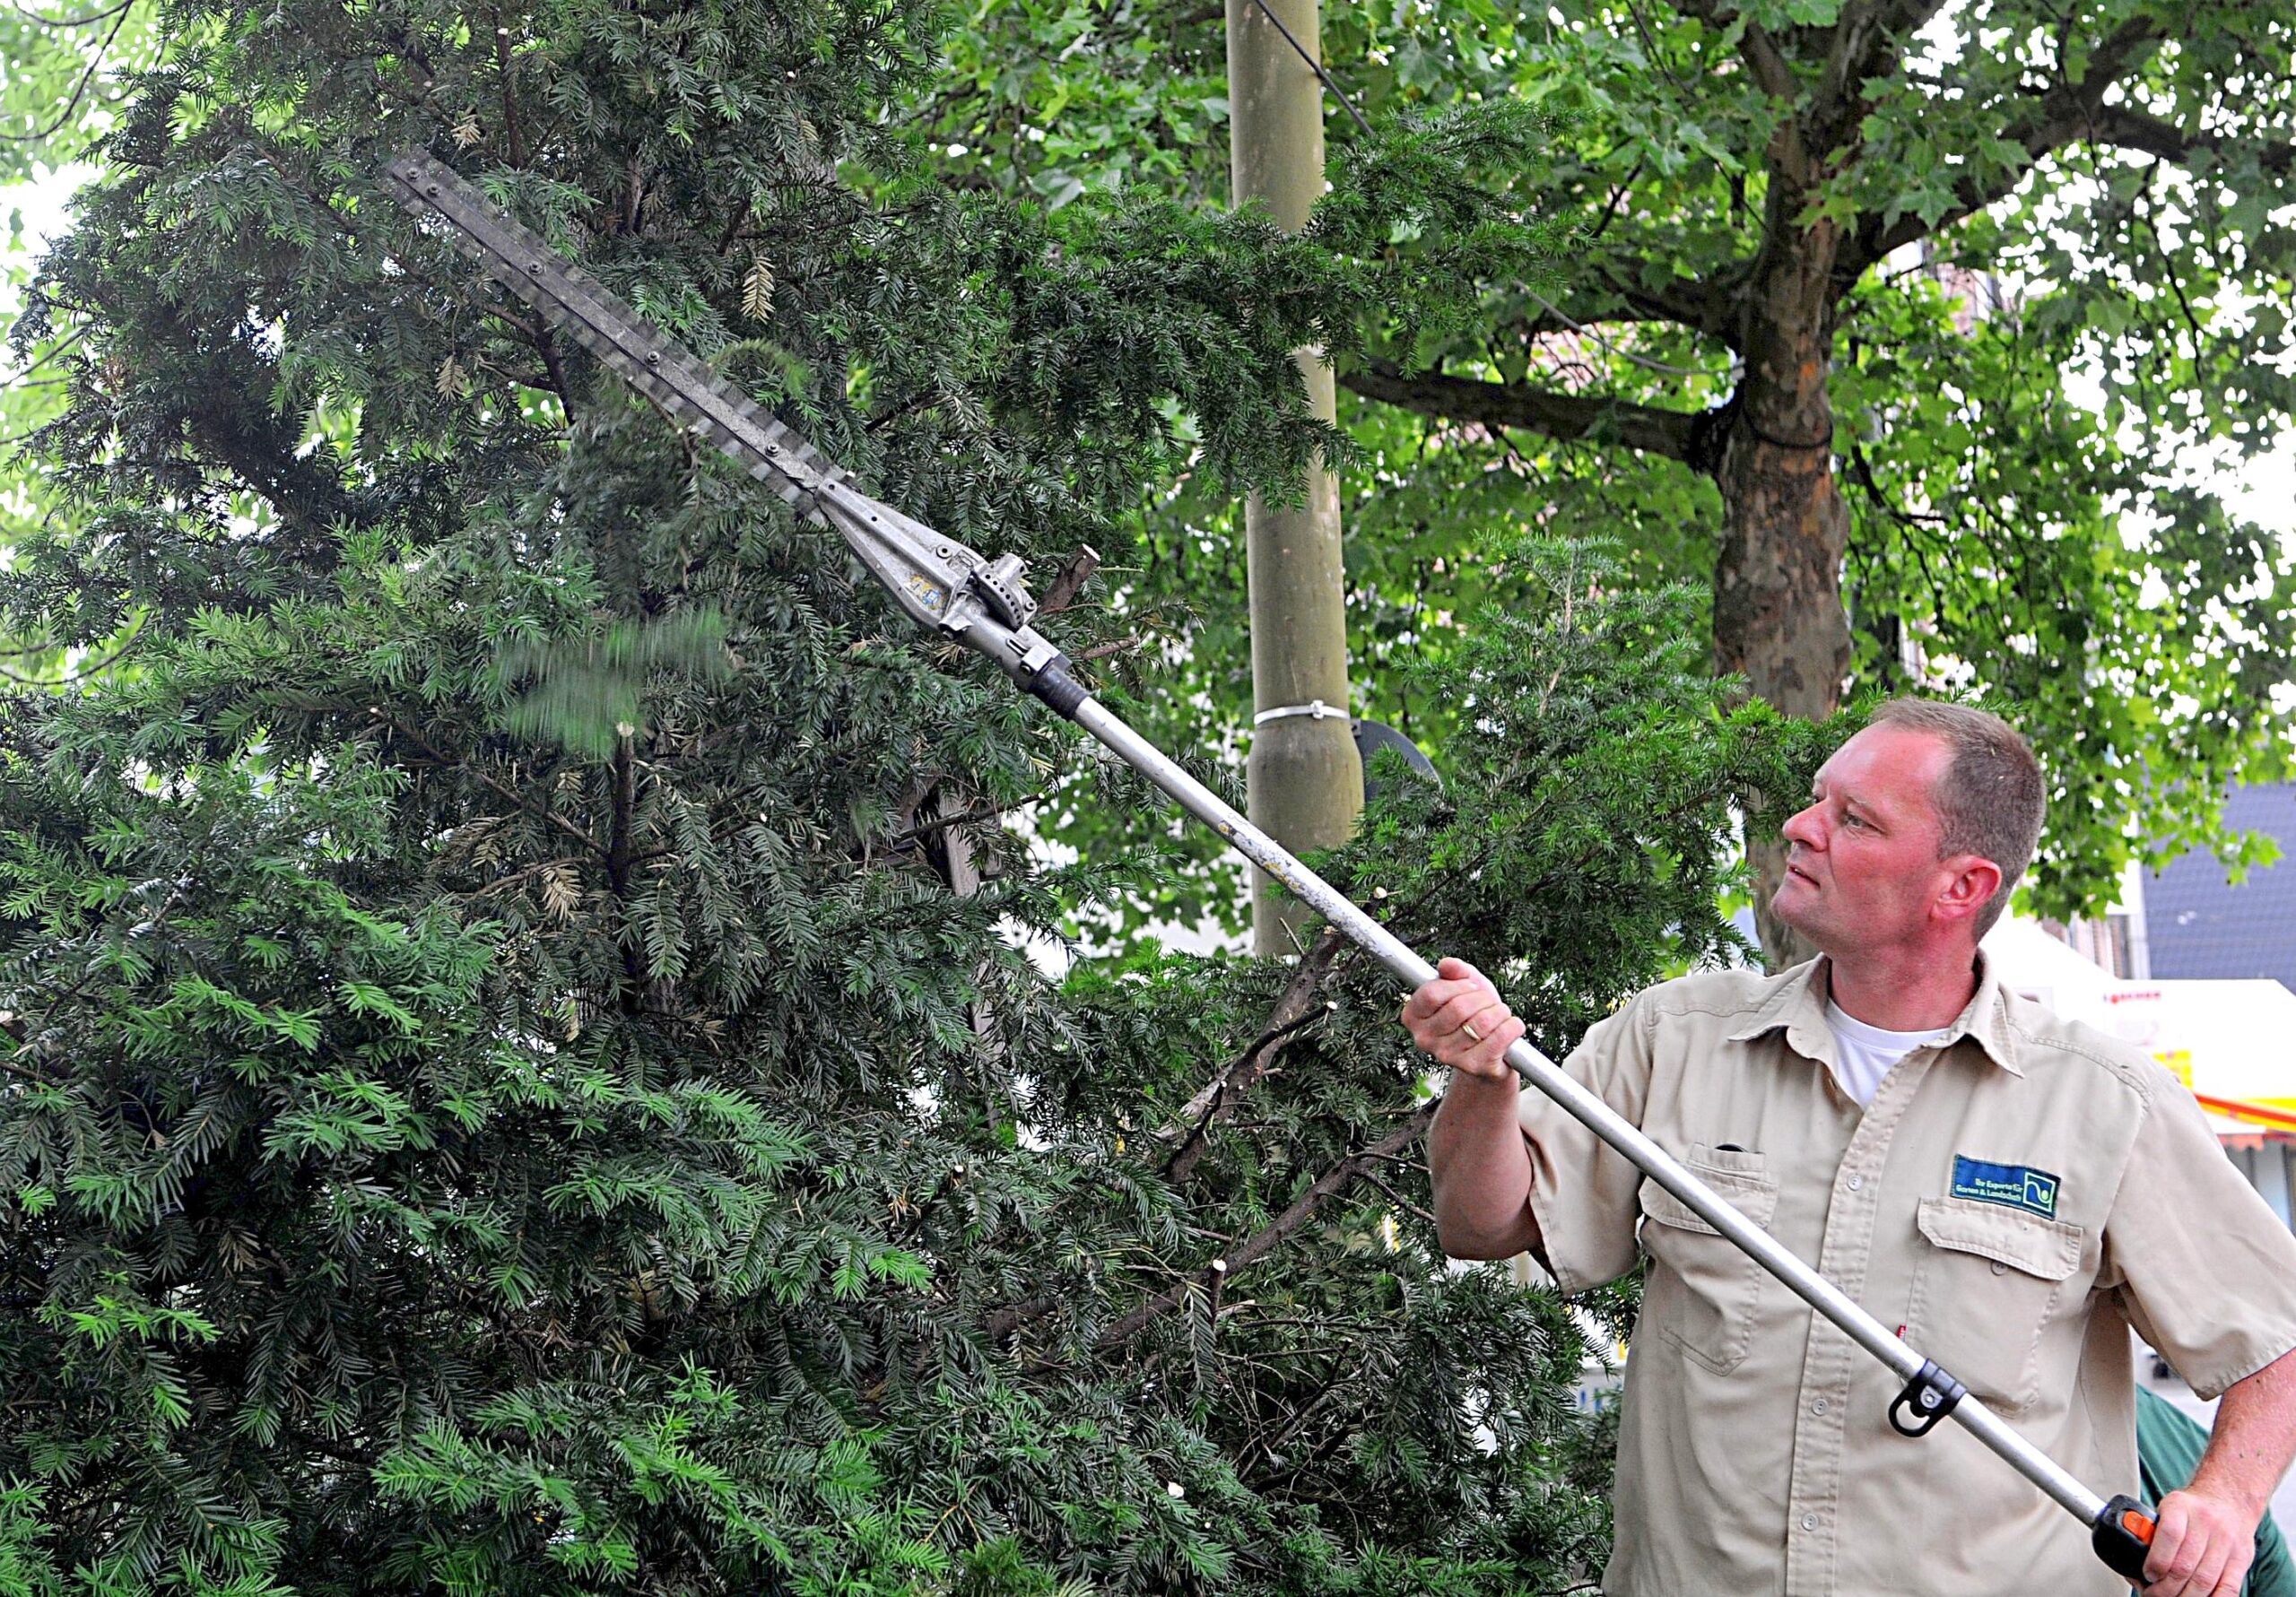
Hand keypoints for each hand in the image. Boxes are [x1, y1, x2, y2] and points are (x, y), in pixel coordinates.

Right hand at [1401, 957, 1524, 1082]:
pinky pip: (1500, 1037)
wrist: (1491, 1052)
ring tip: (1499, 1016)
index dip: (1457, 985)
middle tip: (1488, 1003)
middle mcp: (1424, 1039)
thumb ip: (1455, 971)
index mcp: (1414, 1016)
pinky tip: (1511, 1027)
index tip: (1470, 986)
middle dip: (1482, 998)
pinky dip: (1513, 1026)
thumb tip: (1448, 964)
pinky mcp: (1474, 1067)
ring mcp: (1447, 1056)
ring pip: (1482, 1021)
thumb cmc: (1474, 1013)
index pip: (1432, 994)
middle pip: (1458, 1007)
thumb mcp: (1464, 986)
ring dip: (1500, 1012)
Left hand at [2142, 1486, 2257, 1596]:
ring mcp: (2226, 1542)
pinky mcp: (2242, 1559)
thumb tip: (2132, 1560)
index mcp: (2180, 1506)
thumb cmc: (2191, 1509)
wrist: (2229, 1499)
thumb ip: (2153, 1531)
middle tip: (2152, 1594)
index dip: (2157, 1561)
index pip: (2170, 1535)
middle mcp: (2206, 1522)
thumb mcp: (2168, 1508)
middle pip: (2185, 1566)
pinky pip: (2228, 1589)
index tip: (2147, 1575)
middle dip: (2165, 1588)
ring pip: (2204, 1581)